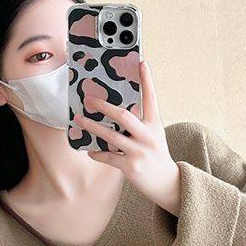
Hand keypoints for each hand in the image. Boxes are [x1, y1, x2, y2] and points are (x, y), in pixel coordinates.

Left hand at [74, 60, 181, 215]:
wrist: (166, 183)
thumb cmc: (156, 155)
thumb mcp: (154, 135)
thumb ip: (140, 124)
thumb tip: (115, 112)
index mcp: (155, 125)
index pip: (151, 98)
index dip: (147, 80)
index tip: (141, 62)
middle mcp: (148, 136)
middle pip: (123, 116)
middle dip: (104, 106)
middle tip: (89, 99)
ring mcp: (139, 152)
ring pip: (111, 136)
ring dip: (92, 127)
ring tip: (79, 119)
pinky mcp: (130, 166)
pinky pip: (108, 157)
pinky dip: (97, 153)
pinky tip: (90, 150)